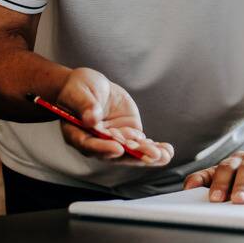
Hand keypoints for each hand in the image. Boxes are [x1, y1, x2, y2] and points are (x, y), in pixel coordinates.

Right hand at [56, 67, 173, 164]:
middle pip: (114, 153)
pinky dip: (153, 147)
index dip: (103, 149)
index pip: (89, 145)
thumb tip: (91, 119)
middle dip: (134, 156)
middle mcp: (97, 142)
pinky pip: (140, 143)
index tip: (118, 148)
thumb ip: (84, 106)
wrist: (89, 86)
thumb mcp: (77, 93)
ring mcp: (114, 139)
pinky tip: (166, 151)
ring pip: (131, 151)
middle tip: (152, 155)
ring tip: (164, 155)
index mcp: (78, 135)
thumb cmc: (77, 90)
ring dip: (148, 154)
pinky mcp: (127, 133)